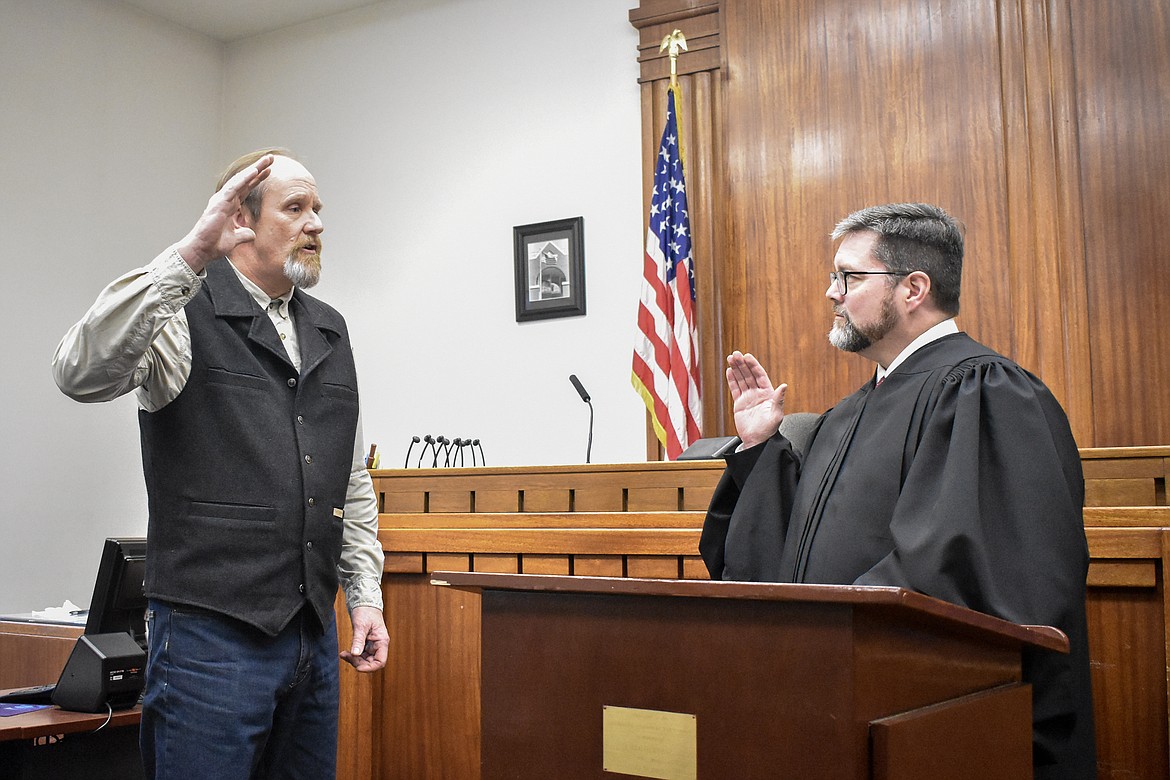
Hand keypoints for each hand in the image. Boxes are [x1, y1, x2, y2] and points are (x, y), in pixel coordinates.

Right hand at [174, 154, 273, 271]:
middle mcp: (226, 199)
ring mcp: (222, 200)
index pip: (246, 188)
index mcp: (230, 205)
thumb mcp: (235, 239)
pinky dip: (244, 179)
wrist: (202, 250)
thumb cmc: (214, 244)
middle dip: (258, 169)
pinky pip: (234, 188)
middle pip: (245, 181)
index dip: (257, 179)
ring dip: (254, 169)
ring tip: (266, 160)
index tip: (269, 171)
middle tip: (270, 158)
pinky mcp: (219, 203)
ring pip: (240, 180)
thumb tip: (252, 234)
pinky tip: (254, 172)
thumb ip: (244, 234)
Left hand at [340, 605, 388, 671]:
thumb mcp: (361, 626)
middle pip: (371, 662)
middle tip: (347, 657)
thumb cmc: (365, 611)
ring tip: (343, 654)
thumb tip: (355, 654)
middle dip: (359, 663)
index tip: (358, 667)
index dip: (370, 668)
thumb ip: (358, 640)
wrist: (364, 602)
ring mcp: (372, 644)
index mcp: (382, 641)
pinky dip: (352, 655)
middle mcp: (379, 644)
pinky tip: (344, 653)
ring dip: (354, 660)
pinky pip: (360, 654)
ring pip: (365, 660)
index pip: (380, 661)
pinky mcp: (366, 643)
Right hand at [726, 351, 786, 448]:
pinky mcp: (740, 404)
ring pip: (741, 380)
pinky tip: (729, 371)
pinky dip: (731, 380)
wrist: (757, 441)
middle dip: (742, 364)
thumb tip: (784, 386)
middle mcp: (758, 393)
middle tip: (735, 354)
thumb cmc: (769, 430)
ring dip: (736, 369)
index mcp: (768, 394)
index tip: (747, 356)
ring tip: (731, 358)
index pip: (759, 375)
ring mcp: (748, 398)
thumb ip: (778, 399)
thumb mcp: (776, 414)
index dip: (753, 365)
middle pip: (749, 375)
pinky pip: (735, 389)